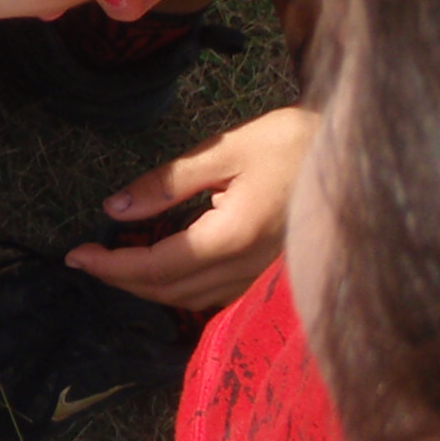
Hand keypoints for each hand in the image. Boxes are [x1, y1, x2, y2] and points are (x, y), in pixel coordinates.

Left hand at [65, 108, 318, 308]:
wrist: (363, 157)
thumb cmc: (296, 142)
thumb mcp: (227, 149)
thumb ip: (168, 181)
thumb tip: (115, 208)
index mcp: (233, 236)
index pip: (156, 266)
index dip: (112, 265)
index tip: (76, 255)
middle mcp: (248, 267)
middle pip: (170, 290)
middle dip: (122, 279)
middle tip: (85, 260)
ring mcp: (263, 275)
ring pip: (192, 298)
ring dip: (149, 287)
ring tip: (115, 262)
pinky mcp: (271, 273)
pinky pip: (216, 293)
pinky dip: (180, 286)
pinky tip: (163, 266)